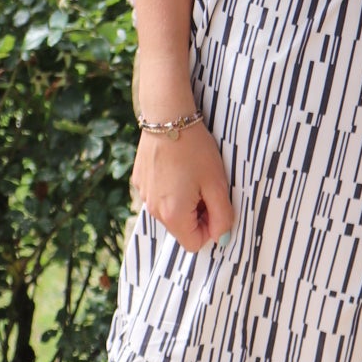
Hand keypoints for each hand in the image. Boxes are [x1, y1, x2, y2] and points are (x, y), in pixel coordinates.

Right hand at [130, 121, 234, 251]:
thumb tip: (221, 238)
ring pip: (170, 212)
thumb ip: (222, 217)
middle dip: (197, 213)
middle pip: (181, 228)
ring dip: (184, 200)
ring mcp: (144, 195)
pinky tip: (177, 166)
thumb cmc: (195, 150)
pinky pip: (159, 196)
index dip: (210, 228)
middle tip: (205, 185)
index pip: (194, 244)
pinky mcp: (139, 181)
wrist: (168, 117)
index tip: (215, 204)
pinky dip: (171, 188)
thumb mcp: (217, 184)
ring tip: (191, 173)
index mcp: (173, 215)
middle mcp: (153, 210)